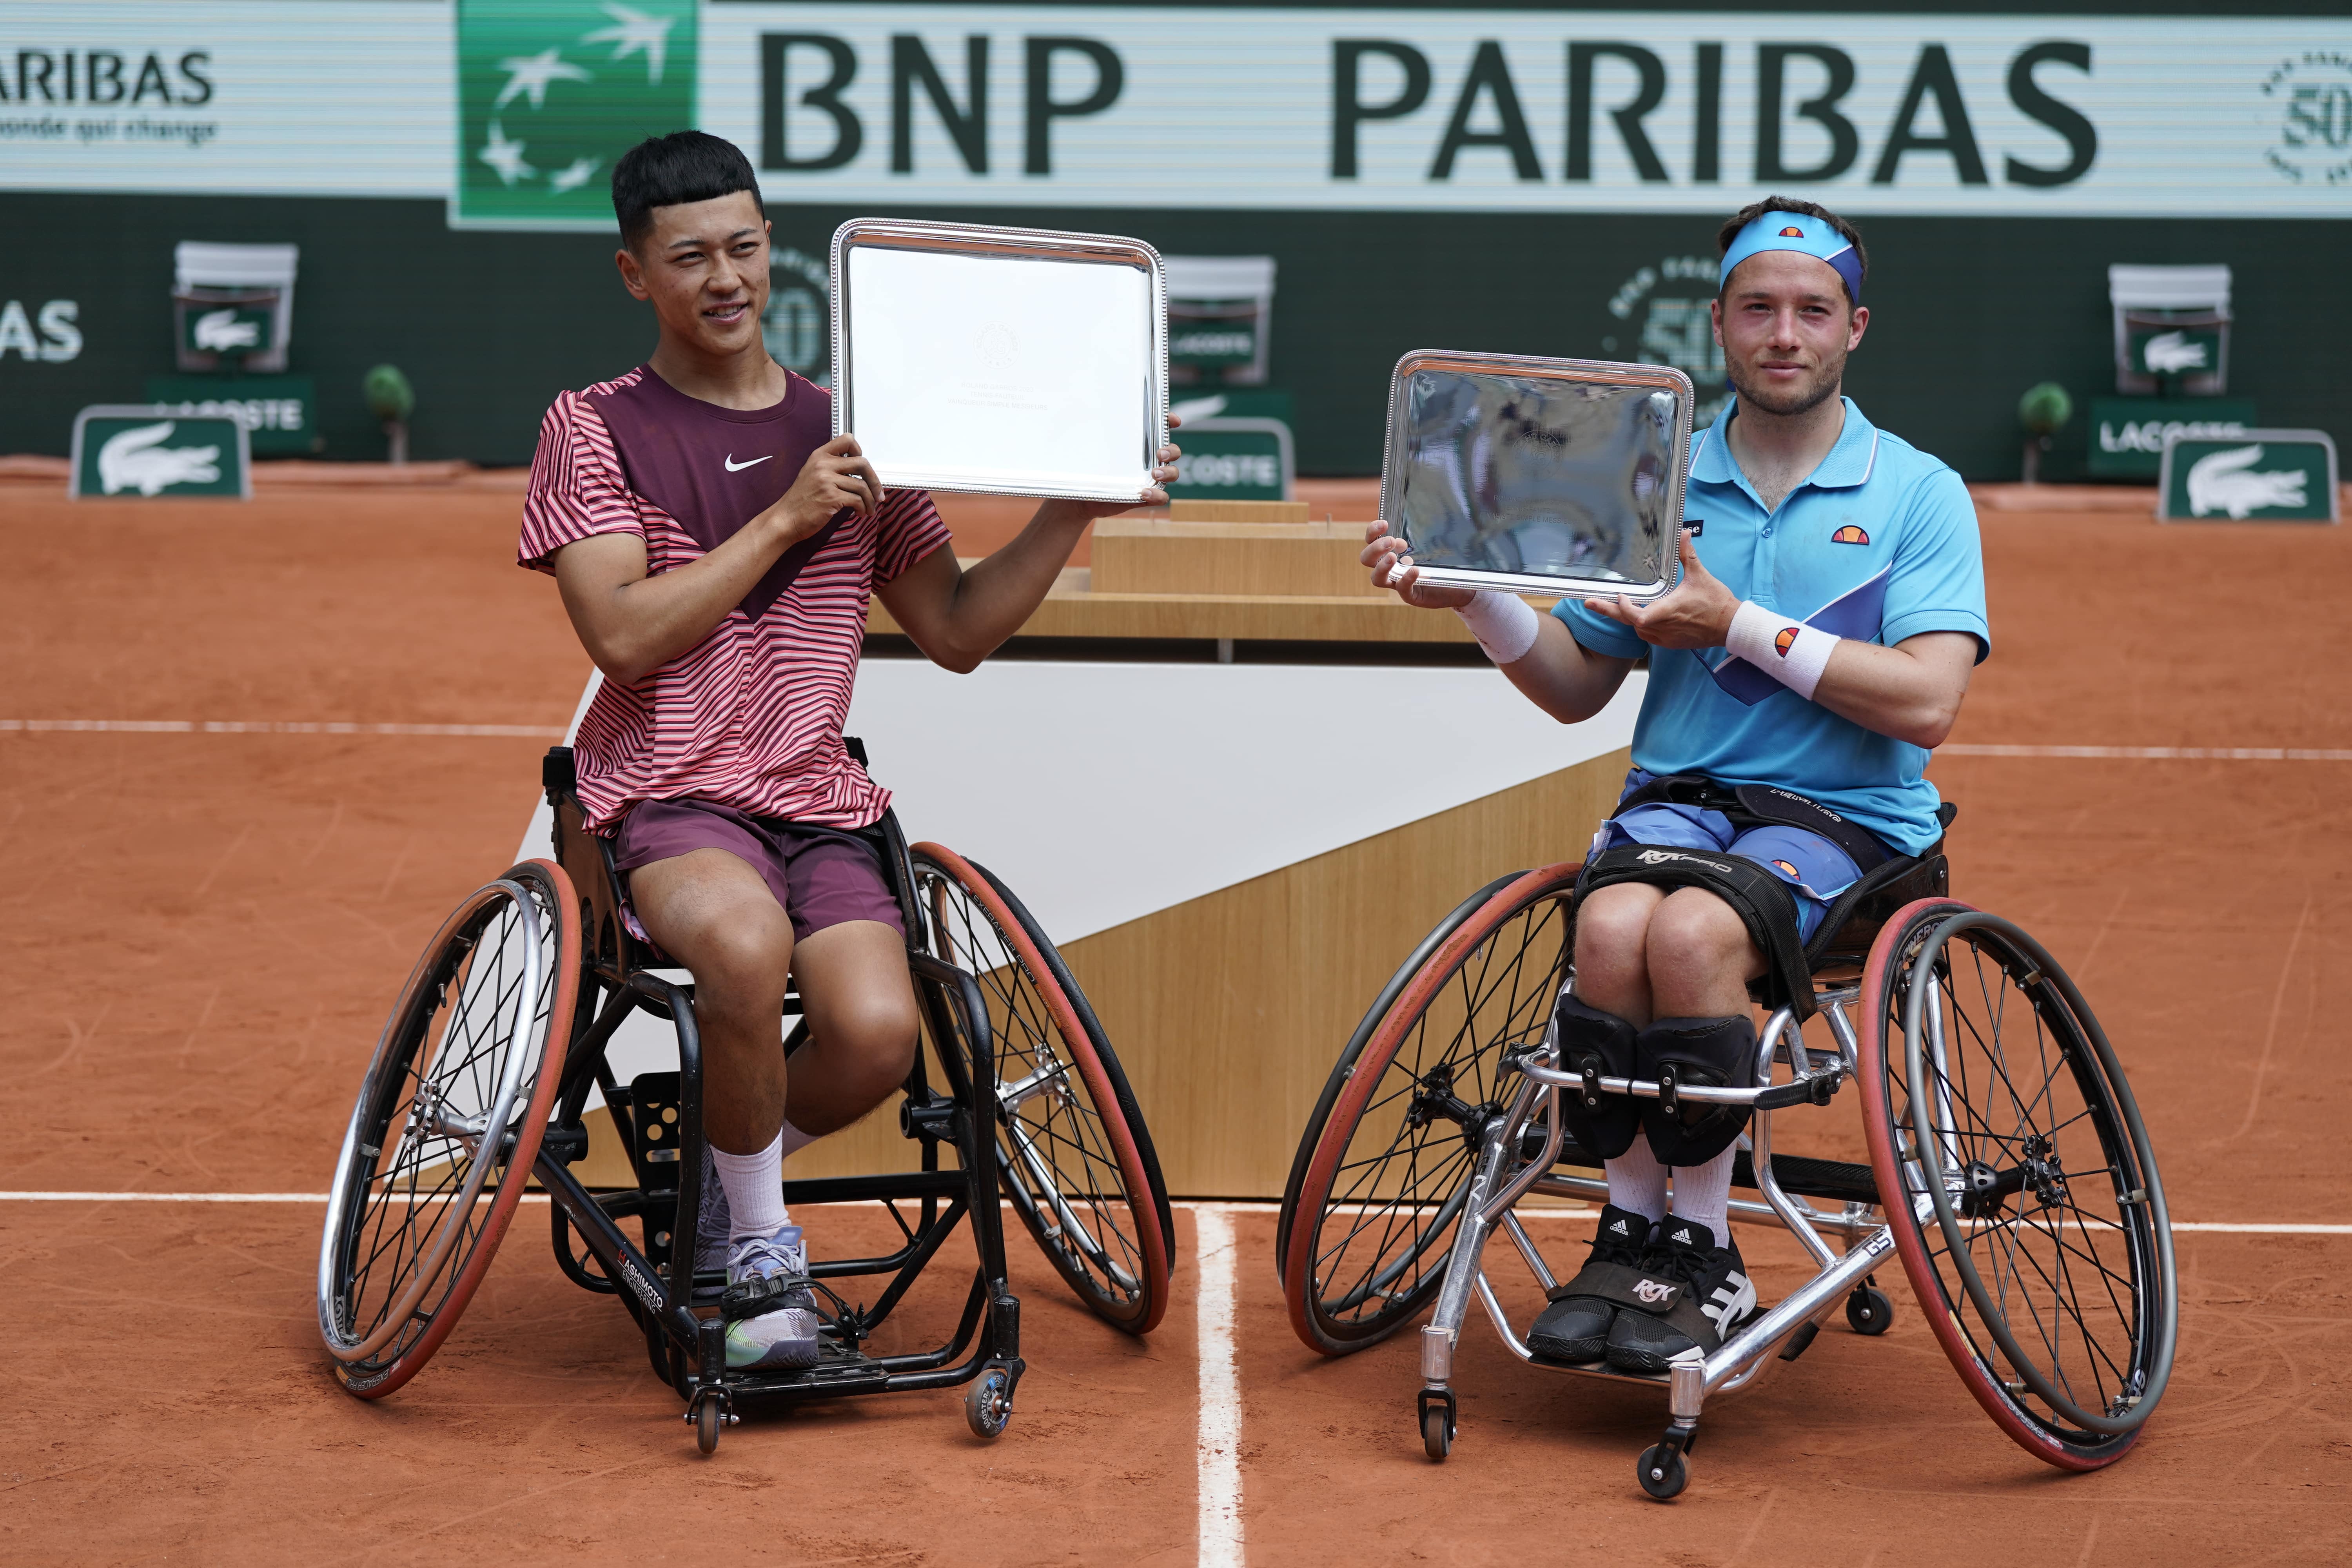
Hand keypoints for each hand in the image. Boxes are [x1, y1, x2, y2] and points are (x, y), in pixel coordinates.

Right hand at [764, 433, 885, 543]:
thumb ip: (832, 468)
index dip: (859, 452)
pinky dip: (863, 508)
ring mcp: (827, 480)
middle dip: (874, 481)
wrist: (786, 519)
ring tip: (869, 509)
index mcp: (819, 455)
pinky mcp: (831, 496)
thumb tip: (861, 471)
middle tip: (878, 494)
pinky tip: (859, 513)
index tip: (862, 468)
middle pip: (862, 463)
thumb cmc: (802, 500)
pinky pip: (857, 500)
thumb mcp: (813, 475)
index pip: (847, 439)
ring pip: (862, 485)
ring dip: (870, 500)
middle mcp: (823, 464)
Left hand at [1042, 412, 1183, 522]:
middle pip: (1173, 451)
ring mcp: (1149, 478)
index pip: (1160, 427)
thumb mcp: (1086, 447)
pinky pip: (1162, 497)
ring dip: (1169, 472)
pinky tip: (1144, 493)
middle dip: (1171, 450)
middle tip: (1160, 453)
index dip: (1170, 421)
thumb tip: (1075, 410)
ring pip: (1172, 472)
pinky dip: (1158, 495)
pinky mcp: (1146, 497)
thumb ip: (1088, 431)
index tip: (1172, 419)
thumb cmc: (1085, 468)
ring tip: (1155, 474)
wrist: (1078, 498)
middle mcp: (1148, 459)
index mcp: (1138, 443)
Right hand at [1361, 519, 1472, 608]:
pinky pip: (1402, 589)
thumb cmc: (1442, 560)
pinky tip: (1415, 570)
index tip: (1384, 524)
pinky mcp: (1410, 595)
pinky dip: (1406, 579)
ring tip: (1392, 557)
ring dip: (1381, 566)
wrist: (1458, 584)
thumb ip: (1425, 529)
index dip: (1372, 532)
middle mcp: (1389, 567)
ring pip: (1376, 578)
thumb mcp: (1432, 541)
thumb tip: (1427, 505)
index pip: (1371, 541)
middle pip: (1367, 559)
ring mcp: (1397, 582)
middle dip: (1375, 548)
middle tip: (1390, 542)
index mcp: (1390, 551)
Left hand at [1580, 527, 1736, 647]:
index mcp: (1668, 610)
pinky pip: (1647, 635)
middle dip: (1608, 611)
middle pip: (1628, 622)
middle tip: (1588, 603)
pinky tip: (1636, 615)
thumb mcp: (1700, 575)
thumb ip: (1687, 554)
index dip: (1623, 607)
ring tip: (1613, 605)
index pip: (1636, 615)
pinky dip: (1640, 625)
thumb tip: (1684, 533)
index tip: (1619, 595)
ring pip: (1637, 629)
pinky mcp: (1669, 642)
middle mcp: (1663, 626)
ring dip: (1626, 617)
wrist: (1729, 626)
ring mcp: (1665, 637)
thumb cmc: (1716, 602)